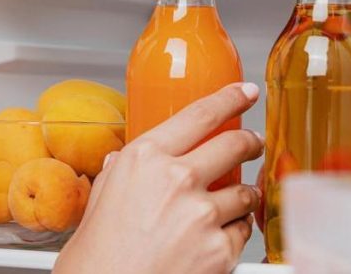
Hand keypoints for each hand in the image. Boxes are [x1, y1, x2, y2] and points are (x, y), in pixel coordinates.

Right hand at [54, 83, 263, 273]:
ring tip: (229, 204)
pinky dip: (235, 233)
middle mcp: (176, 180)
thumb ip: (119, 174)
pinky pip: (243, 231)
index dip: (230, 99)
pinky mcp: (220, 249)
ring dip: (242, 195)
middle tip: (254, 142)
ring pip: (244, 192)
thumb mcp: (99, 199)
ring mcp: (202, 214)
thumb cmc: (96, 258)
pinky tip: (215, 239)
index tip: (246, 93)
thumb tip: (123, 161)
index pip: (200, 114)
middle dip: (251, 141)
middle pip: (234, 144)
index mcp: (144, 159)